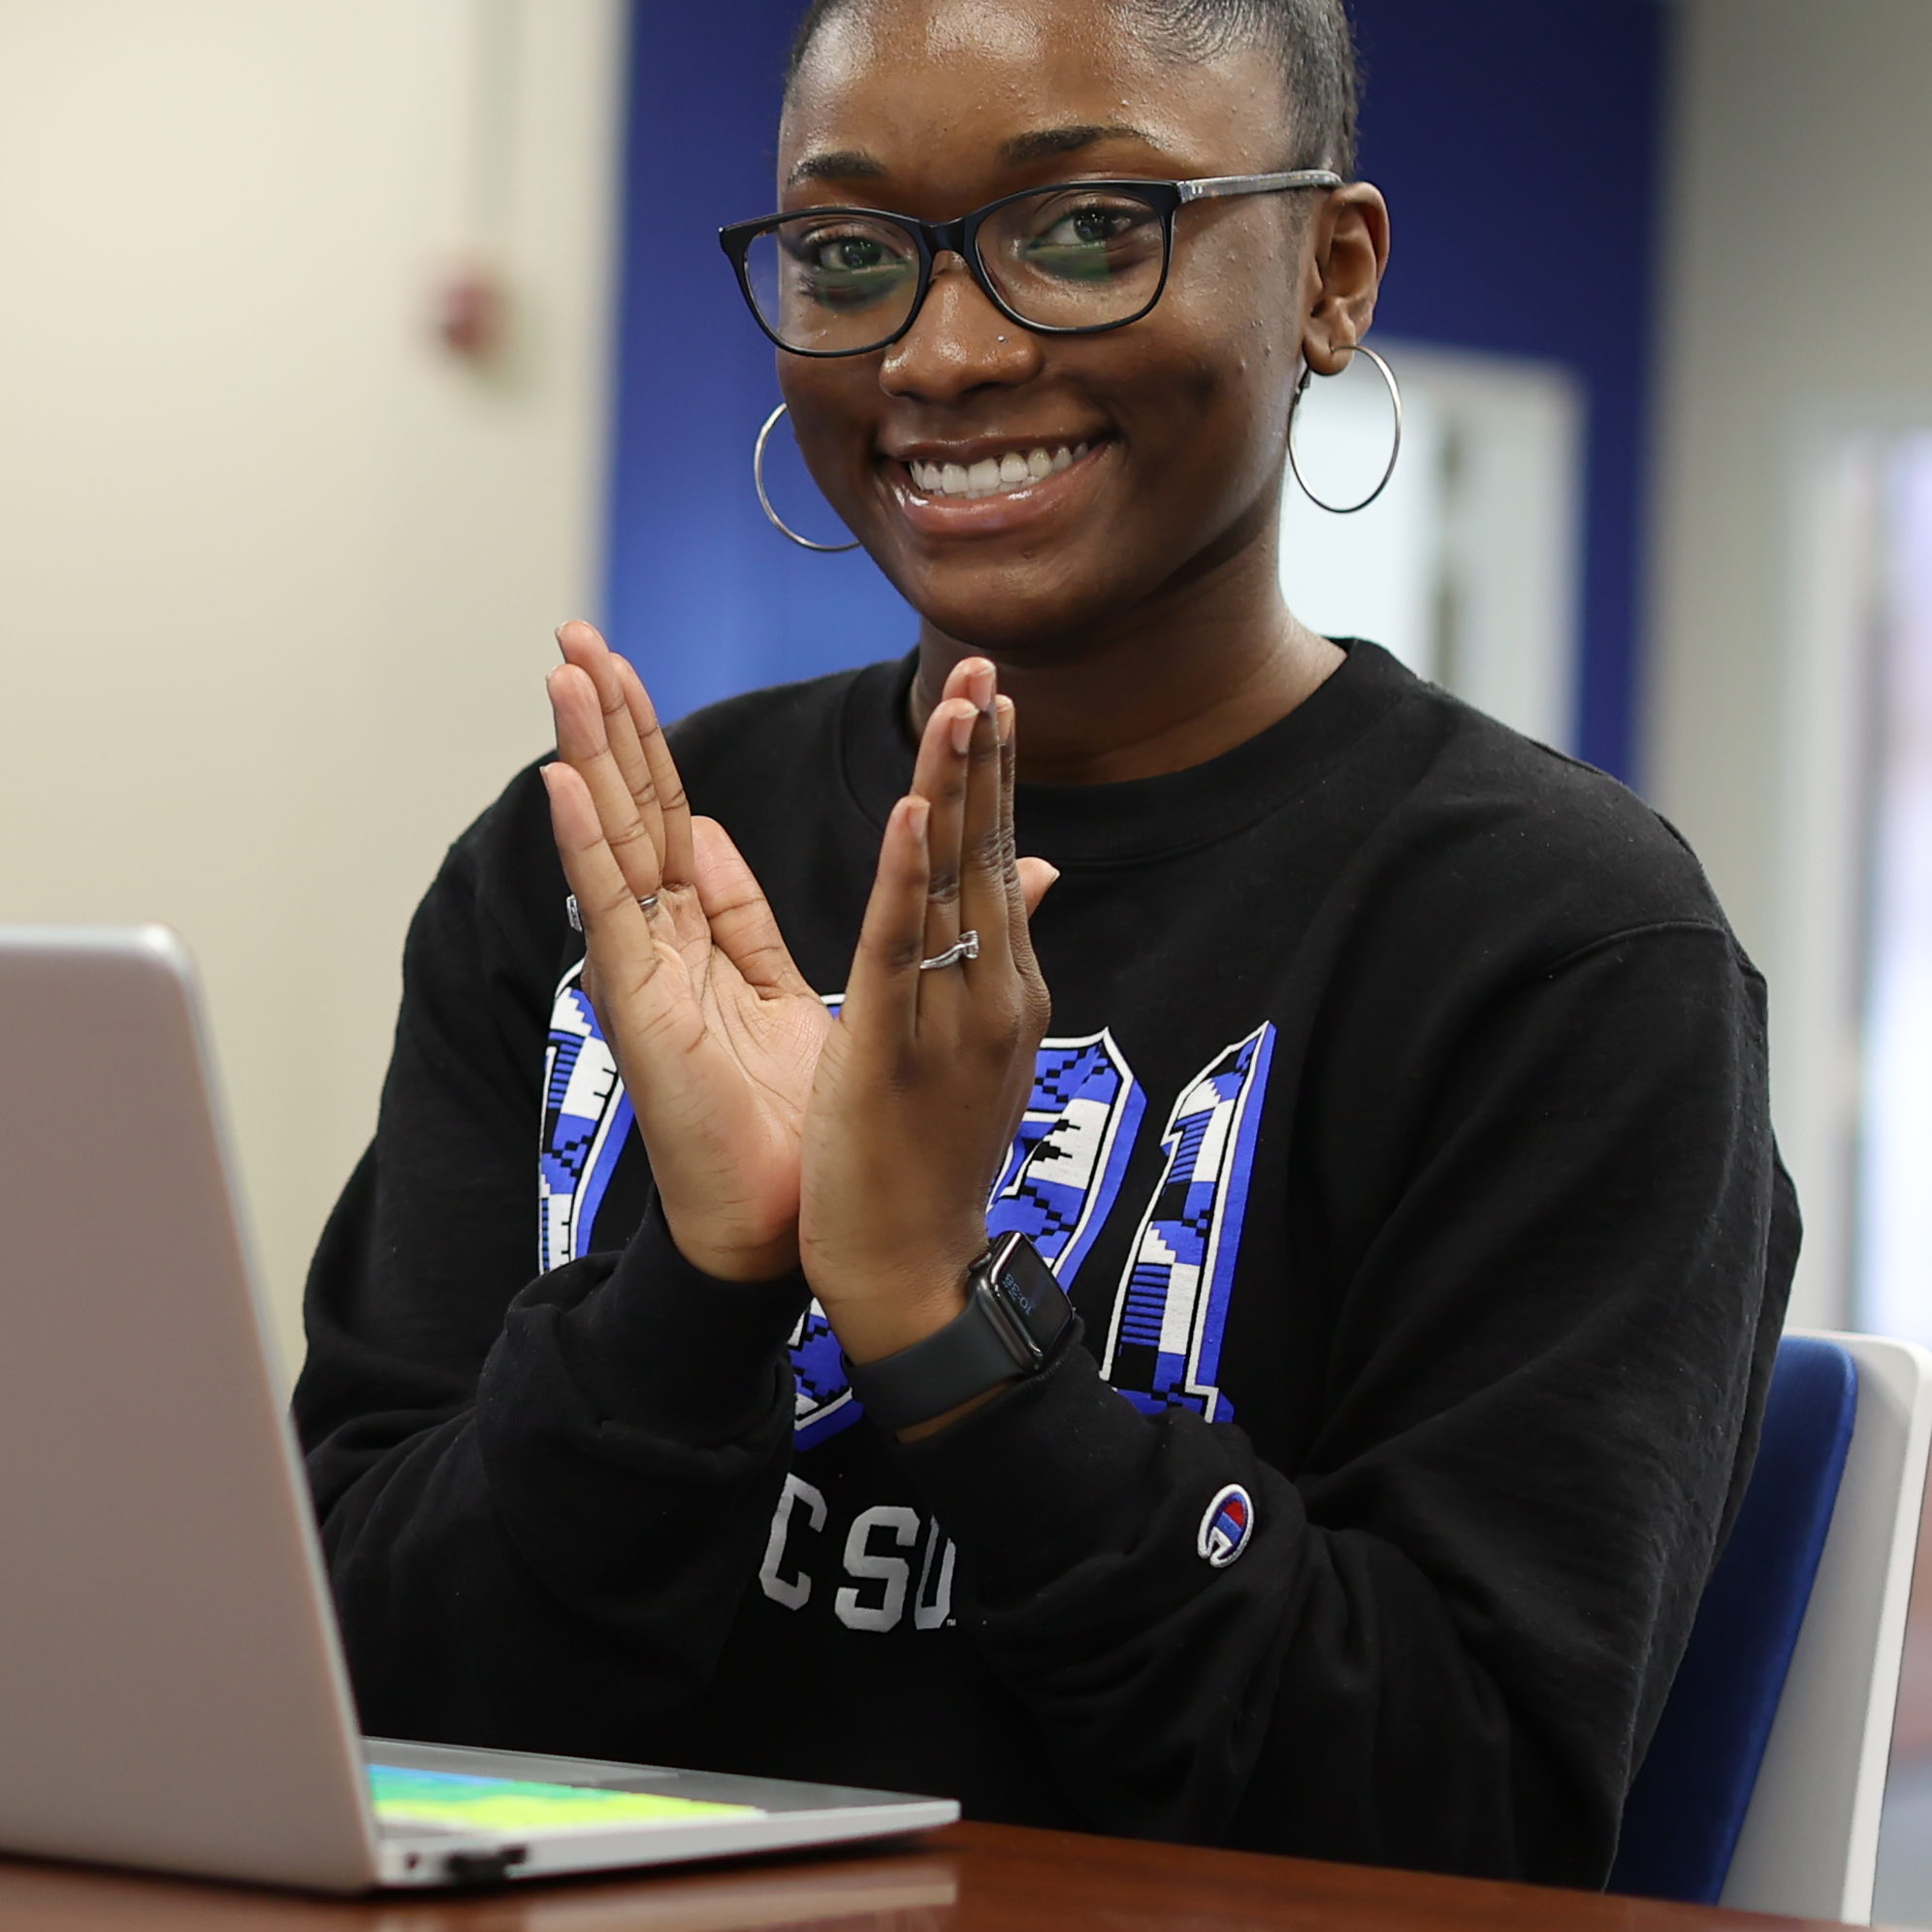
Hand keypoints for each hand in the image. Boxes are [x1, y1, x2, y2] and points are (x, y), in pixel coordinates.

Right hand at [538, 625, 830, 1282]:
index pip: (666, 814)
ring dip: (586, 752)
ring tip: (561, 672)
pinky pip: (609, 911)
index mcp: (698, 937)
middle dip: (603, 719)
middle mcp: (659, 945)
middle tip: (571, 633)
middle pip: (627, 809)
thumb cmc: (794, 1129)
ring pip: (610, 840)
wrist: (795, 1224)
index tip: (621, 663)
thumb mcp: (789, 991)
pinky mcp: (638, 1007)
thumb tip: (710, 835)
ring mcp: (641, 972)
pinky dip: (582, 844)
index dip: (646, 739)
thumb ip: (751, 917)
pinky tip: (559, 780)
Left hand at [799, 662, 1066, 1360]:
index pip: (998, 859)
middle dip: (984, 756)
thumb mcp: (980, 1044)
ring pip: (952, 883)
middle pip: (988, 852)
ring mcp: (952, 1020)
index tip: (989, 693)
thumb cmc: (933, 1158)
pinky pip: (901, 947)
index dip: (992, 774)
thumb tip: (1037, 869)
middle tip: (983, 661)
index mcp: (1003, 987)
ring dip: (952, 787)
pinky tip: (908, 811)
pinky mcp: (894, 1049)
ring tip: (956, 703)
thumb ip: (1004, 951)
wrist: (913, 1270)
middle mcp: (993, 992)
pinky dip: (905, 876)